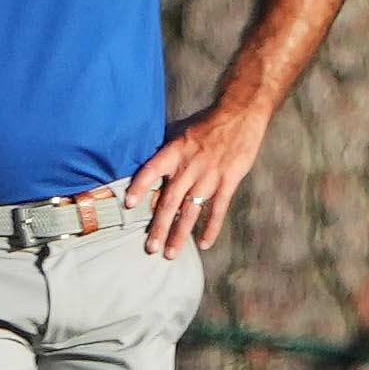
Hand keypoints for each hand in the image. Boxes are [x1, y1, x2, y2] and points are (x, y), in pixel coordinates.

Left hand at [131, 99, 272, 256]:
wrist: (239, 115)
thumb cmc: (206, 125)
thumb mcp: (179, 132)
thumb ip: (166, 153)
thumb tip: (147, 171)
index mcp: (174, 151)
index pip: (151, 171)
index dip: (140, 187)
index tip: (129, 205)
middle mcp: (189, 166)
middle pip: (170, 201)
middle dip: (159, 227)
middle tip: (150, 248)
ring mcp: (209, 176)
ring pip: (191, 211)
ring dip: (180, 234)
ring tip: (171, 254)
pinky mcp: (228, 182)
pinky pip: (218, 209)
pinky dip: (211, 228)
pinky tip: (203, 244)